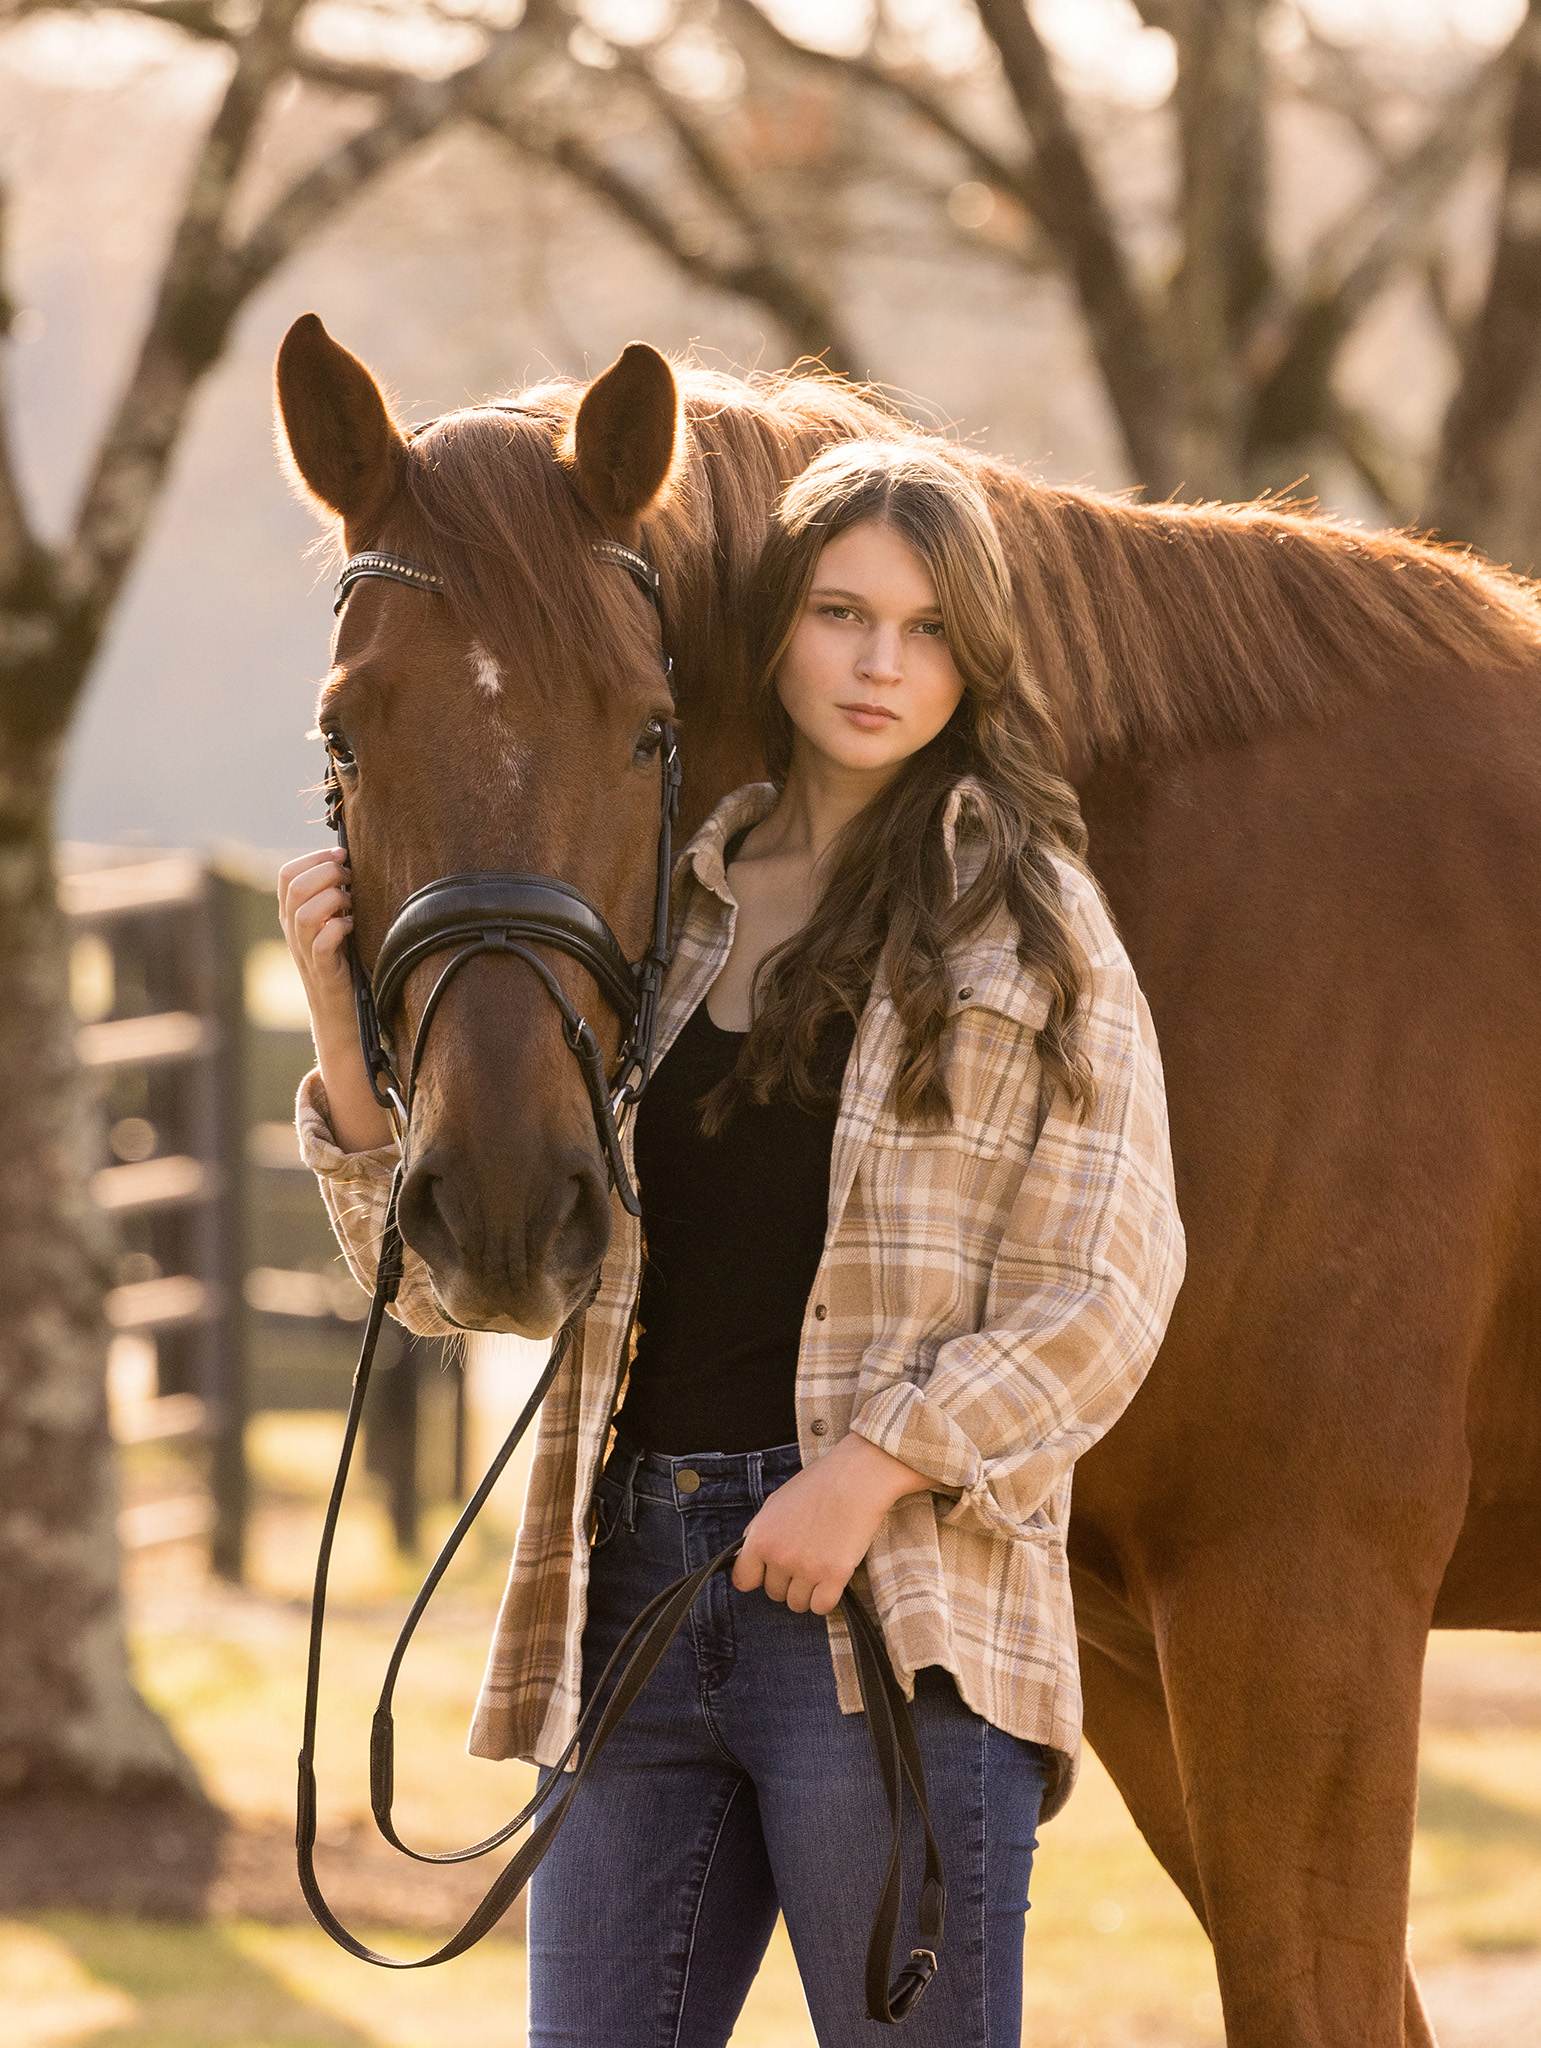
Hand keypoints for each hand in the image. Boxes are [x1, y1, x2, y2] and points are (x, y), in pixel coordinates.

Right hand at [278, 847, 354, 1019]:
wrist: (337, 1009)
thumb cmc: (341, 960)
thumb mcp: (331, 922)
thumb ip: (331, 895)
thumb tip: (348, 861)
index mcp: (291, 914)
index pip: (287, 874)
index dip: (314, 857)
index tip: (342, 854)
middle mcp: (292, 930)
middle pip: (295, 887)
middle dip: (328, 872)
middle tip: (351, 877)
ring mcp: (304, 951)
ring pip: (305, 913)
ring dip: (334, 899)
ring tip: (352, 903)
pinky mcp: (323, 970)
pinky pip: (322, 943)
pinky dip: (340, 928)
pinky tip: (353, 926)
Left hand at [732, 1433, 930, 1615]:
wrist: (854, 1478)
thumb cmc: (816, 1486)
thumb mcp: (774, 1503)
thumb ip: (757, 1532)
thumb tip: (744, 1556)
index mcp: (760, 1538)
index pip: (743, 1580)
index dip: (757, 1576)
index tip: (769, 1571)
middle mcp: (779, 1558)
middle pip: (774, 1593)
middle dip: (787, 1580)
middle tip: (804, 1558)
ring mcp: (807, 1569)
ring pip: (797, 1604)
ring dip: (807, 1591)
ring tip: (819, 1567)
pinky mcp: (834, 1576)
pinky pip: (821, 1607)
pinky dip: (826, 1599)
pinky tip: (832, 1580)